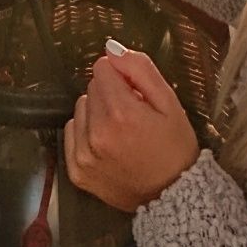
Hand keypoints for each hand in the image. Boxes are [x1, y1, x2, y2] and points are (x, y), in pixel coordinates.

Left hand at [65, 43, 199, 211]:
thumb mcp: (169, 102)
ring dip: (97, 113)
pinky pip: (71, 132)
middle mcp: (96, 133)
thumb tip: (111, 49)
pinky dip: (86, 133)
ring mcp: (83, 155)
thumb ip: (140, 69)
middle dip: (111, 94)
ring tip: (121, 131)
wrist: (173, 198)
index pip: (102, 68)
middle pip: (92, 87)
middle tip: (133, 114)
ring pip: (81, 108)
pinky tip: (107, 144)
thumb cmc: (175, 148)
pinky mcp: (77, 172)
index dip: (122, 76)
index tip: (137, 93)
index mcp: (121, 113)